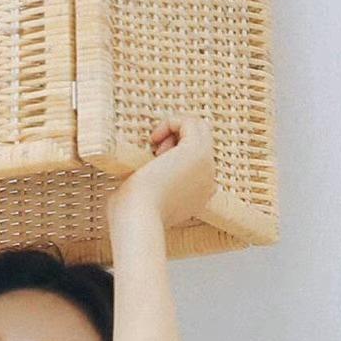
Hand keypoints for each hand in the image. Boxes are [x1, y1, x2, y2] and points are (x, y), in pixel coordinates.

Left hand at [107, 113, 216, 234]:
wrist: (138, 218)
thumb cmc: (132, 212)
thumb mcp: (143, 197)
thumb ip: (150, 183)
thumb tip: (141, 170)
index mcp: (199, 195)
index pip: (196, 160)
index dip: (174, 153)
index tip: (152, 165)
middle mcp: (208, 181)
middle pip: (200, 141)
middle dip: (176, 139)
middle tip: (154, 153)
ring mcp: (206, 166)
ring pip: (198, 129)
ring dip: (173, 130)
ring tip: (154, 147)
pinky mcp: (197, 151)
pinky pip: (189, 122)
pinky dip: (170, 122)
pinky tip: (153, 139)